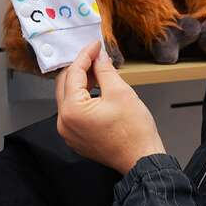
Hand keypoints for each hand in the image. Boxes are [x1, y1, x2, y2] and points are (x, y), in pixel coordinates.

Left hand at [55, 40, 165, 174]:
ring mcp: (69, 133)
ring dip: (81, 83)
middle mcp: (64, 123)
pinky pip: (74, 112)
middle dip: (80, 68)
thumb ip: (105, 70)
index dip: (86, 55)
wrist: (141, 159)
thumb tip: (99, 58)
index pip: (74, 73)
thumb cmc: (133, 132)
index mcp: (72, 110)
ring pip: (69, 98)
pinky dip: (82, 98)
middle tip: (96, 56)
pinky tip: (97, 90)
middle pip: (65, 85)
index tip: (95, 45)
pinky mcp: (76, 138)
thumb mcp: (120, 92)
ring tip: (99, 72)